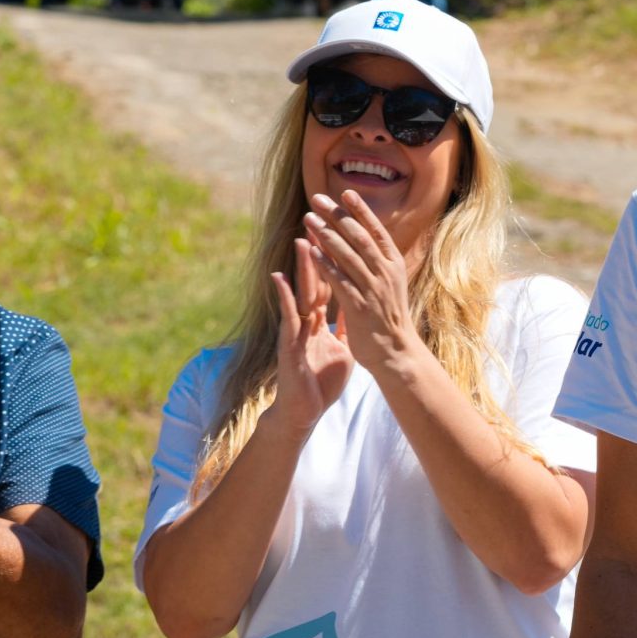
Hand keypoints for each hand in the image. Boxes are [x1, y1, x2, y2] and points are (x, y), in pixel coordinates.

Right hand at [271, 238, 353, 436]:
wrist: (304, 410)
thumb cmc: (321, 381)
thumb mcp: (341, 349)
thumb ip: (345, 327)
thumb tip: (358, 310)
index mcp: (319, 322)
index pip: (330, 286)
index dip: (337, 263)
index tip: (345, 239)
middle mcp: (306, 320)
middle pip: (315, 281)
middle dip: (319, 256)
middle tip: (323, 227)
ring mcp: (296, 329)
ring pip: (300, 293)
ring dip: (301, 268)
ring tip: (301, 240)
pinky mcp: (288, 342)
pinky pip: (287, 316)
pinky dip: (284, 296)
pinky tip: (278, 277)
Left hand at [303, 191, 421, 377]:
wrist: (395, 351)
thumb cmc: (388, 317)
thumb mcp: (390, 284)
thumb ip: (378, 262)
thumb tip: (364, 239)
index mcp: (393, 265)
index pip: (376, 231)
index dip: (361, 210)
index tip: (345, 192)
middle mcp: (385, 273)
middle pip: (359, 237)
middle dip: (337, 216)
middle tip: (317, 199)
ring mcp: (373, 289)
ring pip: (347, 255)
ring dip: (326, 234)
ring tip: (309, 218)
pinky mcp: (359, 307)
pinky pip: (339, 280)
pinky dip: (325, 263)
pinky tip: (311, 250)